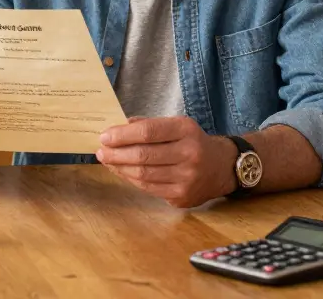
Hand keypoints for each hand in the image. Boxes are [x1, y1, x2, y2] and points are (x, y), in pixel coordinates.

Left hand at [96, 116, 235, 207]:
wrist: (222, 167)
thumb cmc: (192, 142)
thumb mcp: (177, 126)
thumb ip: (149, 125)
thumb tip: (118, 128)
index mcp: (186, 130)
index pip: (148, 131)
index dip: (122, 135)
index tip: (104, 136)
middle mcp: (189, 154)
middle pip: (143, 155)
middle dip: (116, 153)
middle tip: (100, 151)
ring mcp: (187, 178)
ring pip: (143, 174)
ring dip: (120, 168)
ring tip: (107, 161)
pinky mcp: (182, 196)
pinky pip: (149, 188)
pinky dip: (131, 179)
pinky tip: (122, 172)